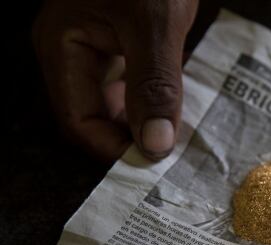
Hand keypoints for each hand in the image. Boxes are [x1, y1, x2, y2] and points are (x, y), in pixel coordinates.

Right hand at [33, 0, 198, 161]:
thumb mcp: (154, 25)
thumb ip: (153, 83)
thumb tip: (155, 145)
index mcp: (63, 46)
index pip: (79, 120)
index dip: (115, 149)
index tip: (155, 165)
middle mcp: (72, 48)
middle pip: (95, 114)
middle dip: (131, 138)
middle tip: (171, 156)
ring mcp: (95, 41)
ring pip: (116, 99)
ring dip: (145, 119)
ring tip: (178, 136)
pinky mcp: (121, 35)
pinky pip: (132, 79)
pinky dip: (152, 97)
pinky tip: (177, 106)